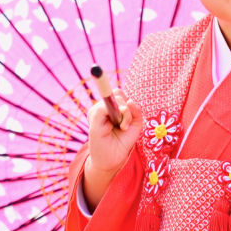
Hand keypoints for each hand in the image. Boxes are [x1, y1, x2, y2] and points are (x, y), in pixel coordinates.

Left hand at [82, 88, 142, 208]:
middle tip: (113, 122)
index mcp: (100, 109)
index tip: (97, 70)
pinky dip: (132, 114)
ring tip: (120, 128)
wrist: (110, 161)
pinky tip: (125, 127)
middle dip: (116, 106)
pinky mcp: (136, 118)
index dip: (102, 81)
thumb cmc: (99, 145)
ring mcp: (125, 112)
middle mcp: (112, 108)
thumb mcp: (95, 129)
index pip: (104, 93)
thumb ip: (102, 112)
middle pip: (116, 94)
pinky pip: (135, 107)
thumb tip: (125, 101)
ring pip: (126, 101)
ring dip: (124, 114)